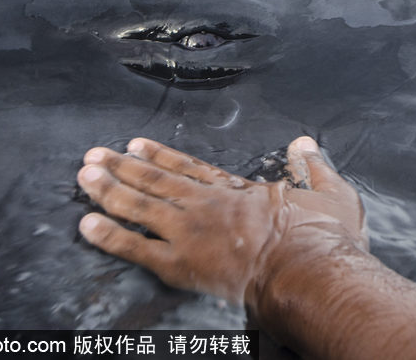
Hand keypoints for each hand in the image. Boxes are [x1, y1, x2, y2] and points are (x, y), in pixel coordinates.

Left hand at [77, 136, 367, 304]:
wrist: (310, 272)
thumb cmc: (323, 239)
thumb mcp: (332, 193)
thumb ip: (314, 167)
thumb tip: (305, 143)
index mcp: (237, 191)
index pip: (188, 167)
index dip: (159, 156)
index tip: (135, 145)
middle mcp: (207, 205)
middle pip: (155, 180)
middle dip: (121, 167)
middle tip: (94, 155)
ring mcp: (191, 232)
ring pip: (140, 206)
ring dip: (108, 190)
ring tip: (83, 176)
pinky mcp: (181, 264)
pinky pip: (135, 248)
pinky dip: (109, 236)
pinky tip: (87, 224)